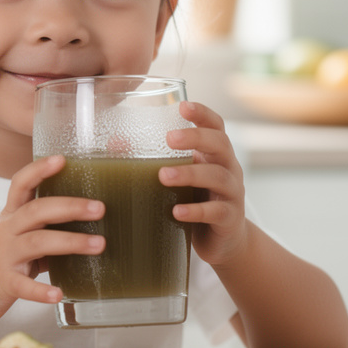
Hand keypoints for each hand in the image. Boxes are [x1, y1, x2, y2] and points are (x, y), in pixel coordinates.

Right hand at [0, 155, 102, 325]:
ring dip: (70, 242)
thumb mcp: (16, 234)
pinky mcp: (3, 282)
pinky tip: (58, 293)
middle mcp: (6, 231)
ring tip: (99, 245)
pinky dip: (41, 290)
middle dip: (70, 207)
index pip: (21, 184)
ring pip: (36, 243)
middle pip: (37, 211)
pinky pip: (23, 286)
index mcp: (11, 216)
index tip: (62, 159)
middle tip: (100, 208)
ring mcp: (3, 256)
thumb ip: (44, 226)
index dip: (39, 170)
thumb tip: (91, 219)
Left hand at [162, 101, 249, 265]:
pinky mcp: (230, 219)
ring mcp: (232, 193)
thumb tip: (115, 143)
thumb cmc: (195, 201)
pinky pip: (217, 211)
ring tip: (163, 176)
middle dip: (196, 138)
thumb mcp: (178, 179)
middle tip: (169, 139)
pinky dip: (196, 211)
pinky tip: (176, 212)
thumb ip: (153, 161)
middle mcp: (228, 169)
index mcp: (214, 154)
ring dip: (190, 174)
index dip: (202, 113)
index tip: (182, 105)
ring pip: (218, 177)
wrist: (223, 242)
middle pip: (221, 144)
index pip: (215, 126)